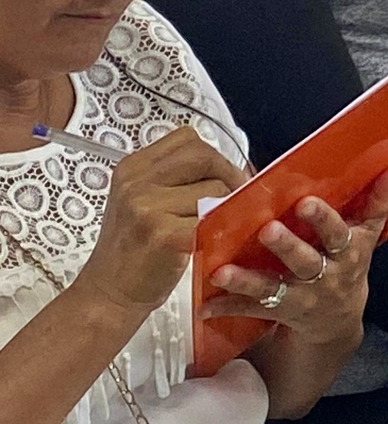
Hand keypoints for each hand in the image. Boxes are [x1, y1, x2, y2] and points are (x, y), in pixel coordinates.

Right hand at [73, 128, 245, 316]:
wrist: (107, 295)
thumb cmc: (133, 250)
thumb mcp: (142, 201)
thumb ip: (176, 178)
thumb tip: (233, 166)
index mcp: (132, 168)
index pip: (187, 139)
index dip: (214, 156)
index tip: (223, 177)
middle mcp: (136, 182)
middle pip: (204, 156)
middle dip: (228, 175)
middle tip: (234, 199)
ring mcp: (146, 207)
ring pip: (214, 189)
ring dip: (225, 206)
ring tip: (216, 225)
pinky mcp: (163, 234)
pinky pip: (212, 219)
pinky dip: (221, 228)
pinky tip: (214, 240)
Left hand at [202, 162, 387, 342]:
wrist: (338, 321)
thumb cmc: (349, 262)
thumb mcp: (368, 232)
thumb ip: (381, 197)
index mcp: (348, 251)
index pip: (340, 232)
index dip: (324, 219)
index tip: (307, 202)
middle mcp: (326, 275)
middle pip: (307, 260)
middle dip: (288, 247)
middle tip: (267, 230)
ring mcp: (301, 297)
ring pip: (274, 288)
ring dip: (248, 280)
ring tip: (222, 272)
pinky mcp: (278, 312)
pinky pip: (251, 309)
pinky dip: (228, 306)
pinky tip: (205, 303)